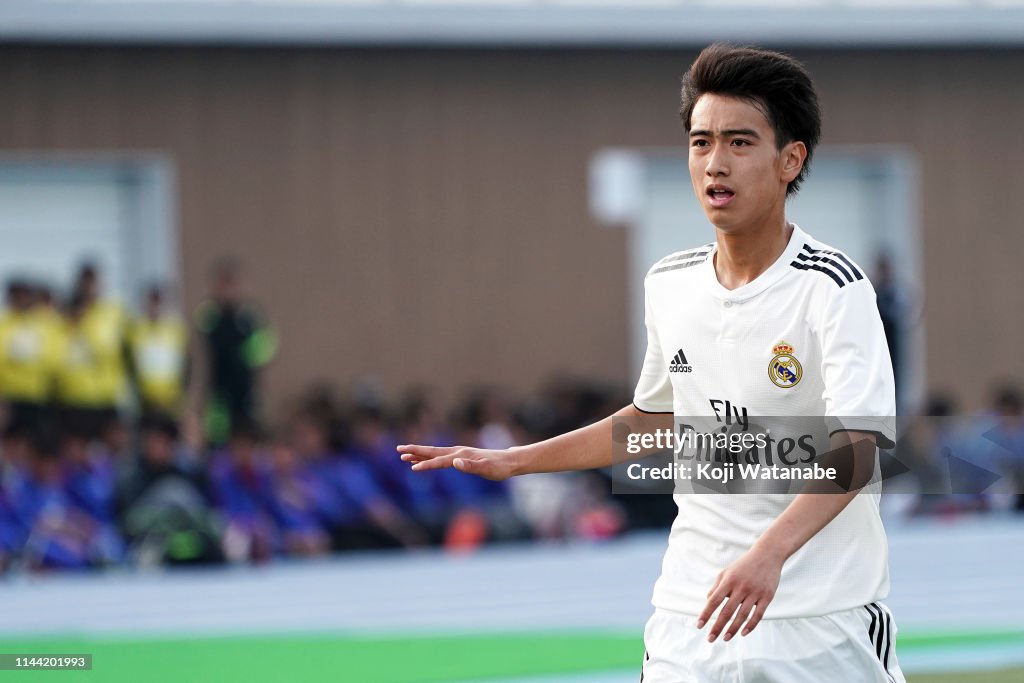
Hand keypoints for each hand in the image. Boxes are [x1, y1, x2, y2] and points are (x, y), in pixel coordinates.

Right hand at [397, 444, 520, 480]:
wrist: (509, 462)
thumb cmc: (499, 468)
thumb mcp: (487, 470)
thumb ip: (470, 466)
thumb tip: (455, 462)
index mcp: (461, 455)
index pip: (439, 461)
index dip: (426, 464)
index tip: (413, 468)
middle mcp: (458, 452)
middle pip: (432, 451)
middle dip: (415, 451)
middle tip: (399, 450)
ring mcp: (459, 453)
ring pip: (435, 453)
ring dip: (420, 453)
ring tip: (404, 455)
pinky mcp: (462, 456)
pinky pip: (441, 456)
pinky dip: (430, 456)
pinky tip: (426, 459)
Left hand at [697, 545, 783, 641]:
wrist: (767, 555)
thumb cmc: (744, 565)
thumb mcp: (726, 571)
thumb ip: (717, 586)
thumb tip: (708, 601)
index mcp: (729, 581)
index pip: (714, 600)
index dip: (706, 614)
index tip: (699, 625)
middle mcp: (741, 587)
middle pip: (727, 611)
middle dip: (717, 627)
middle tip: (710, 639)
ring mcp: (755, 592)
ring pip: (742, 615)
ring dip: (733, 629)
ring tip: (725, 638)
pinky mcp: (767, 596)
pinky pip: (758, 614)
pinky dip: (750, 625)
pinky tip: (743, 633)